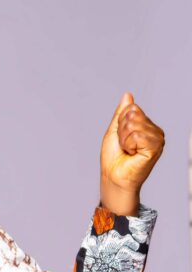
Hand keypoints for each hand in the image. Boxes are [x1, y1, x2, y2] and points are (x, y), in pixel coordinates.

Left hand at [99, 91, 163, 213]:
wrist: (113, 176)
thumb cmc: (114, 156)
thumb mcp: (114, 130)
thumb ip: (121, 113)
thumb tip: (128, 95)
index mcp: (147, 125)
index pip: (131, 109)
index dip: (120, 123)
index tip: (121, 137)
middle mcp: (155, 131)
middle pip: (132, 115)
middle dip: (121, 131)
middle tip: (124, 145)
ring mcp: (157, 139)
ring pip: (133, 125)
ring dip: (124, 139)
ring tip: (128, 150)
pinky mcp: (156, 148)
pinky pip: (137, 135)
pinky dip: (129, 144)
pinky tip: (132, 153)